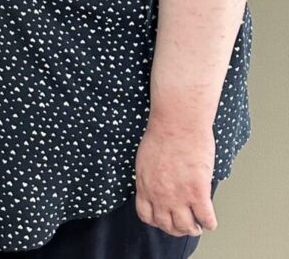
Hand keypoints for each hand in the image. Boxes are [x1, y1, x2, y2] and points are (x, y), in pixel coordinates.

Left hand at [134, 117, 217, 237]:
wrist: (177, 124)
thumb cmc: (162, 134)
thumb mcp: (145, 159)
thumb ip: (149, 176)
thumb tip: (155, 185)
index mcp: (144, 185)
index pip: (146, 215)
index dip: (157, 222)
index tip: (165, 221)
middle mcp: (159, 194)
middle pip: (166, 224)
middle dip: (176, 230)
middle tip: (184, 227)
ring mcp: (178, 195)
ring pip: (185, 226)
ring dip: (193, 229)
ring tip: (198, 227)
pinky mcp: (198, 192)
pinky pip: (205, 218)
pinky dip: (209, 223)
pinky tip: (211, 222)